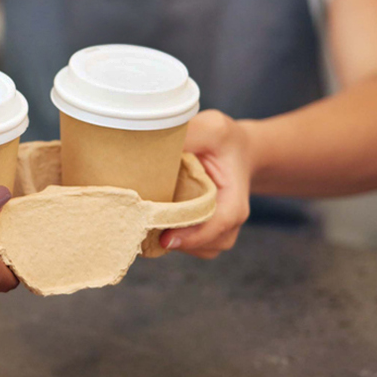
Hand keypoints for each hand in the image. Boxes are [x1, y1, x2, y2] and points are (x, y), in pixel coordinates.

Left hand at [158, 109, 252, 258]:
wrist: (235, 153)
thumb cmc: (225, 142)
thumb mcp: (214, 128)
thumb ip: (192, 132)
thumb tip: (156, 138)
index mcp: (234, 203)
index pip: (217, 226)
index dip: (192, 236)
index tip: (166, 238)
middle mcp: (228, 223)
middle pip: (200, 244)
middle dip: (172, 236)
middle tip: (141, 222)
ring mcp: (215, 232)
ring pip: (190, 248)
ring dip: (167, 237)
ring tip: (145, 216)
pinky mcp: (200, 232)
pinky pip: (184, 245)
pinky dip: (167, 235)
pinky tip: (152, 217)